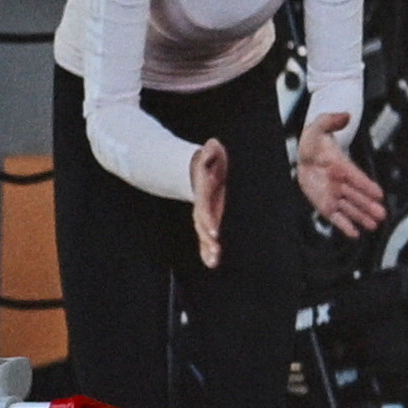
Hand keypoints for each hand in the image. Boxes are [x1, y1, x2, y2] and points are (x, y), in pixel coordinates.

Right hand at [188, 139, 229, 270]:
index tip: (213, 232)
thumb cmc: (207, 163)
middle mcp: (202, 206)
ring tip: (213, 261)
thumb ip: (210, 152)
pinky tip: (211, 262)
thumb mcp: (210, 153)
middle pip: (203, 223)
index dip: (208, 218)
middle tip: (215, 250)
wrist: (193, 172)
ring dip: (208, 247)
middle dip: (208, 237)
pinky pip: (206, 236)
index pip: (205, 207)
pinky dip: (207, 249)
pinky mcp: (207, 220)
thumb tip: (212, 145)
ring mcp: (203, 214)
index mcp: (203, 192)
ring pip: (203, 233)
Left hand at [293, 113, 389, 238]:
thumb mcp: (320, 126)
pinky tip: (354, 233)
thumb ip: (331, 120)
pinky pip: (336, 217)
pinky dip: (344, 226)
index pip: (356, 177)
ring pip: (349, 208)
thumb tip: (344, 115)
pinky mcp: (326, 204)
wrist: (305, 154)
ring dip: (361, 217)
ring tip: (373, 225)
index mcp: (341, 165)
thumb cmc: (315, 141)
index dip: (367, 185)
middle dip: (368, 205)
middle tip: (381, 214)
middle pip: (356, 195)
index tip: (379, 193)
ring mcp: (334, 194)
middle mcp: (341, 182)